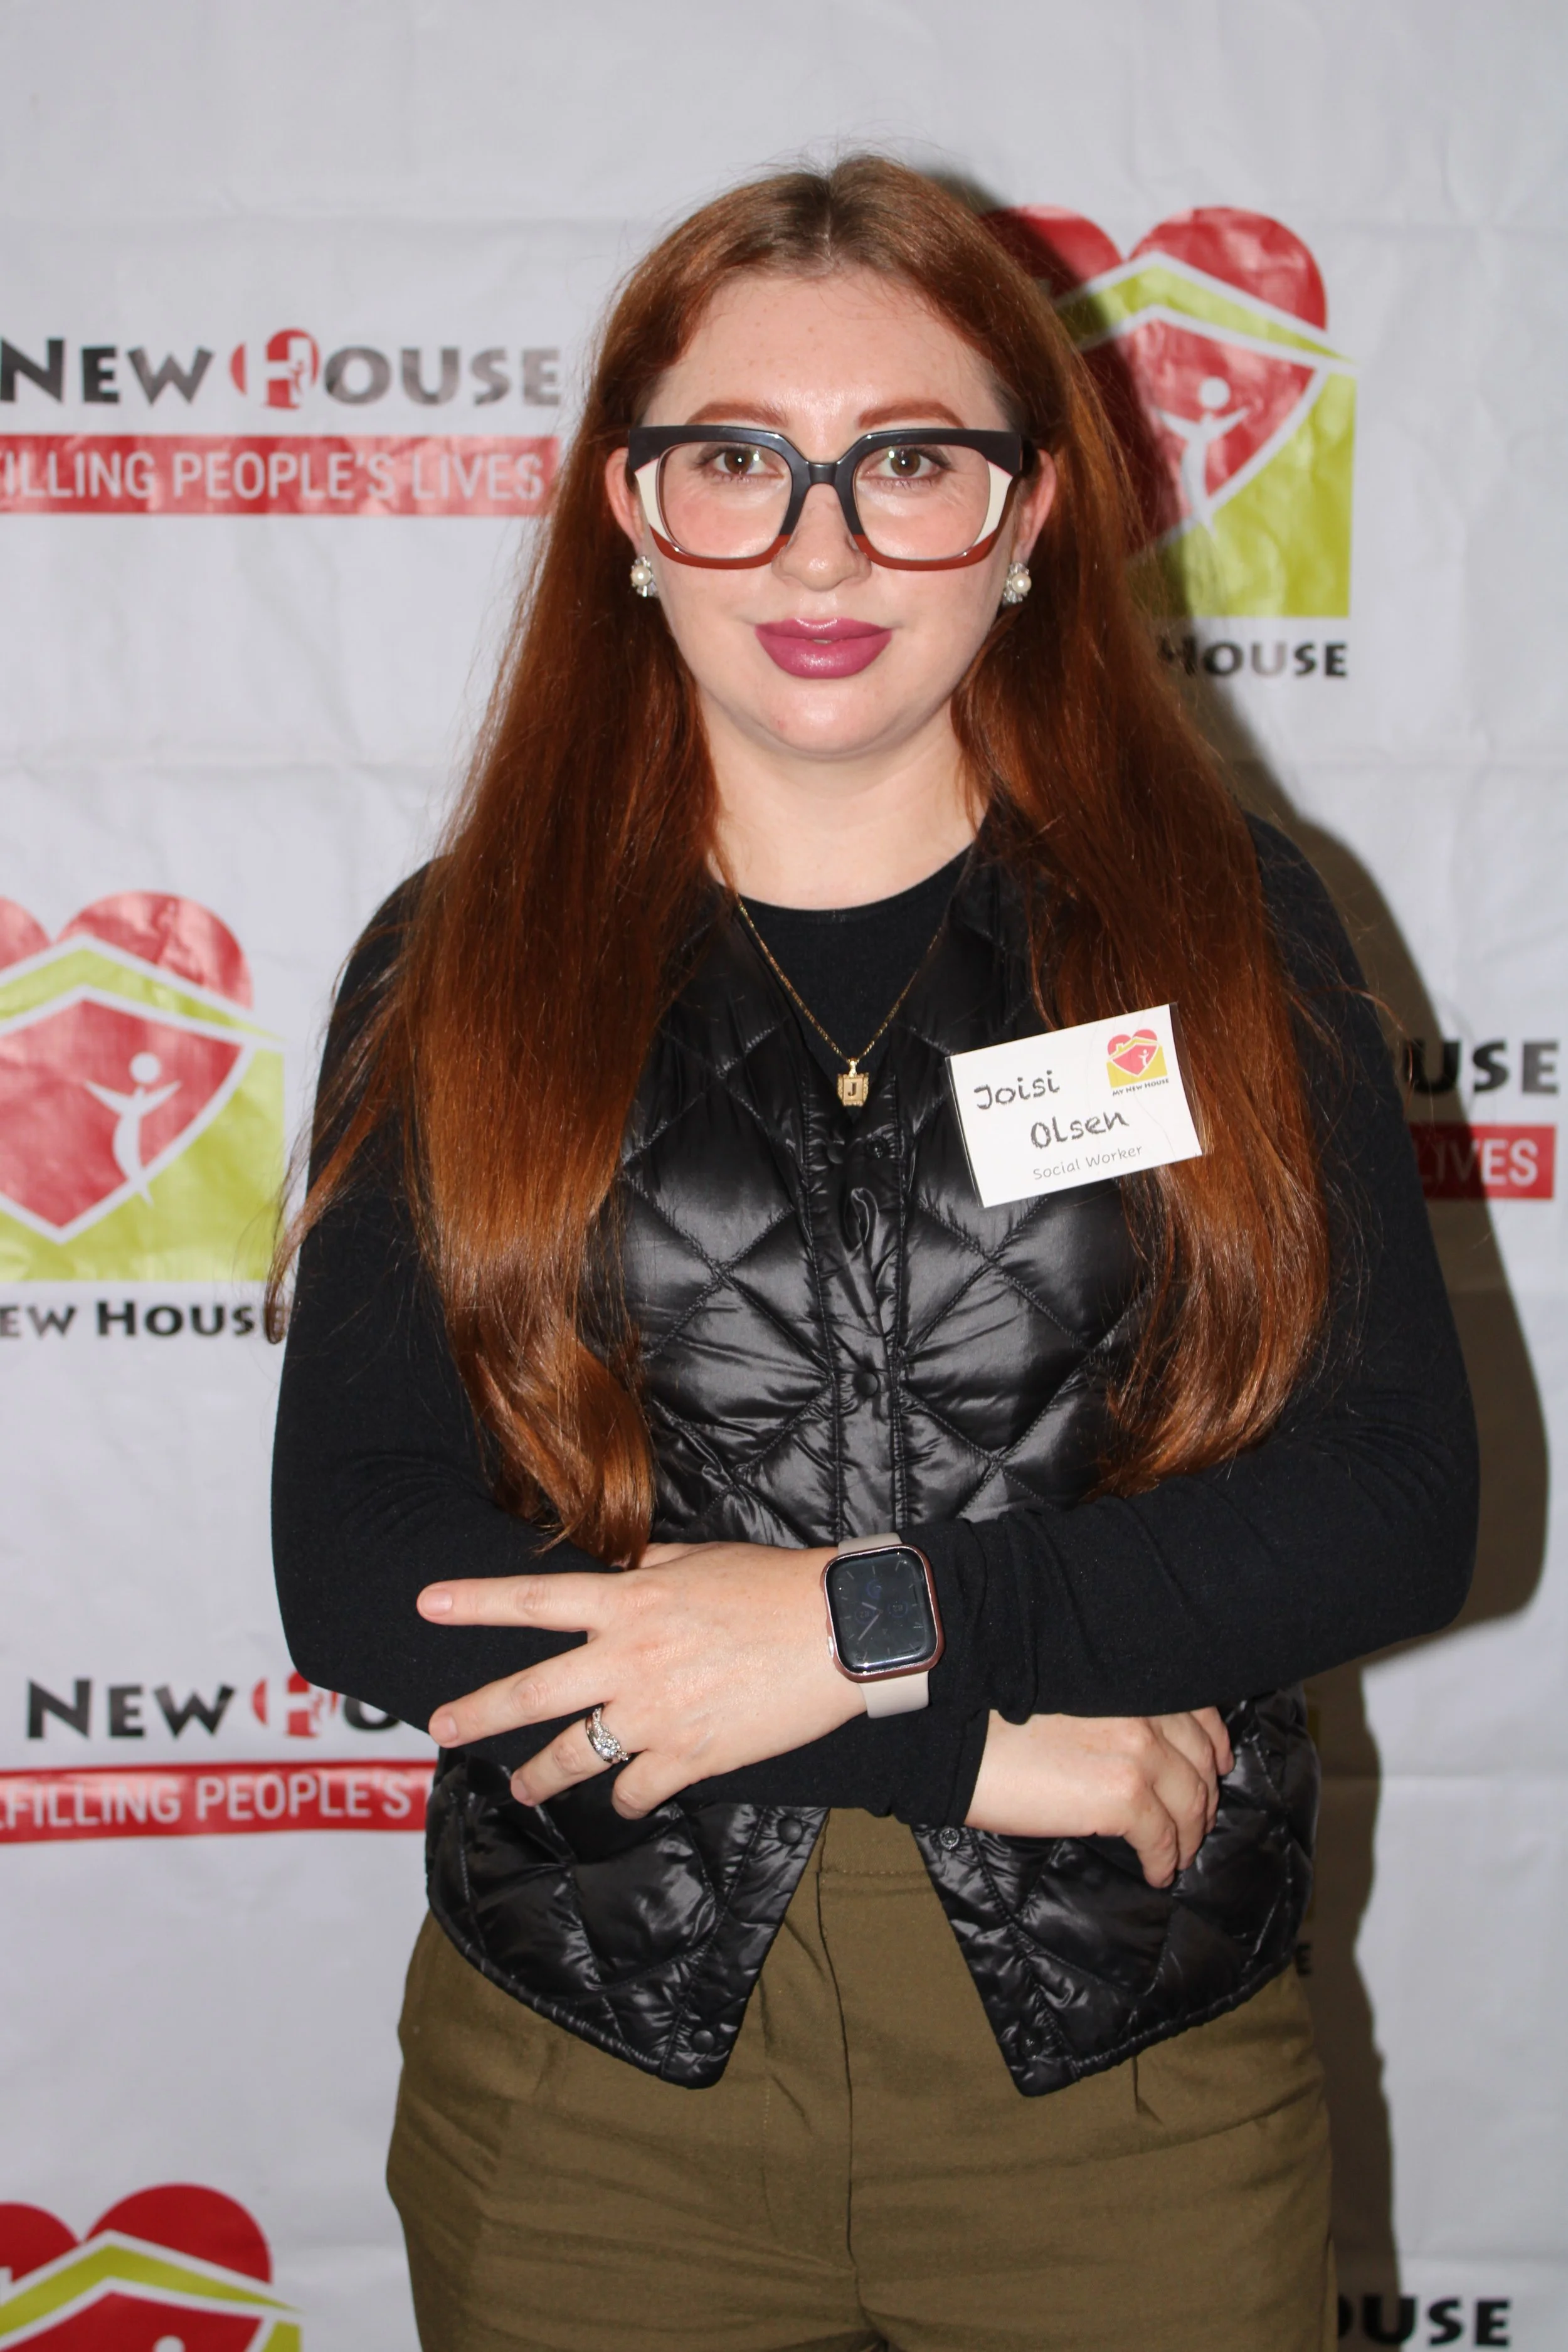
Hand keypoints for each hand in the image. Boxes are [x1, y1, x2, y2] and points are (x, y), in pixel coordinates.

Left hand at [418, 1540, 853, 1817]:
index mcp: (631, 1602)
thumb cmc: (774, 1585)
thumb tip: (611, 1567)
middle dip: (479, 1711)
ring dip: (540, 1775)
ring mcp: (657, 1712)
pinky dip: (625, 1798)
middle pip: (533, 1691)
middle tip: (441, 1727)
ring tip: (523, 1785)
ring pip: (575, 1754)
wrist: (841, 1631)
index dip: (474, 1601)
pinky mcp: (690, 1756)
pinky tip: (624, 1798)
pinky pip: (636, 1790)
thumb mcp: (699, 1559)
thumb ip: (644, 1568)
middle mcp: (630, 1658)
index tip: (427, 1605)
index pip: (534, 1600)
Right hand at [964, 1708, 1233, 1887]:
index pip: (1195, 1714)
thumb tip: (1134, 1749)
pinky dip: (1165, 1860)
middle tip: (1194, 1821)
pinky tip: (1156, 1872)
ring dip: (1189, 1833)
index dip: (1211, 1745)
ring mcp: (1139, 1753)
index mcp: (1131, 1682)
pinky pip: (1164, 1839)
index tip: (1215, 1766)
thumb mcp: (1067, 1694)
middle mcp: (1145, 1711)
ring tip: (1178, 1853)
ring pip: (1190, 1803)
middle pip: (1198, 1762)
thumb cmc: (995, 1716)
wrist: (958, 1737)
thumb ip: (1111, 1710)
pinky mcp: (1124, 1796)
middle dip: (1202, 1796)